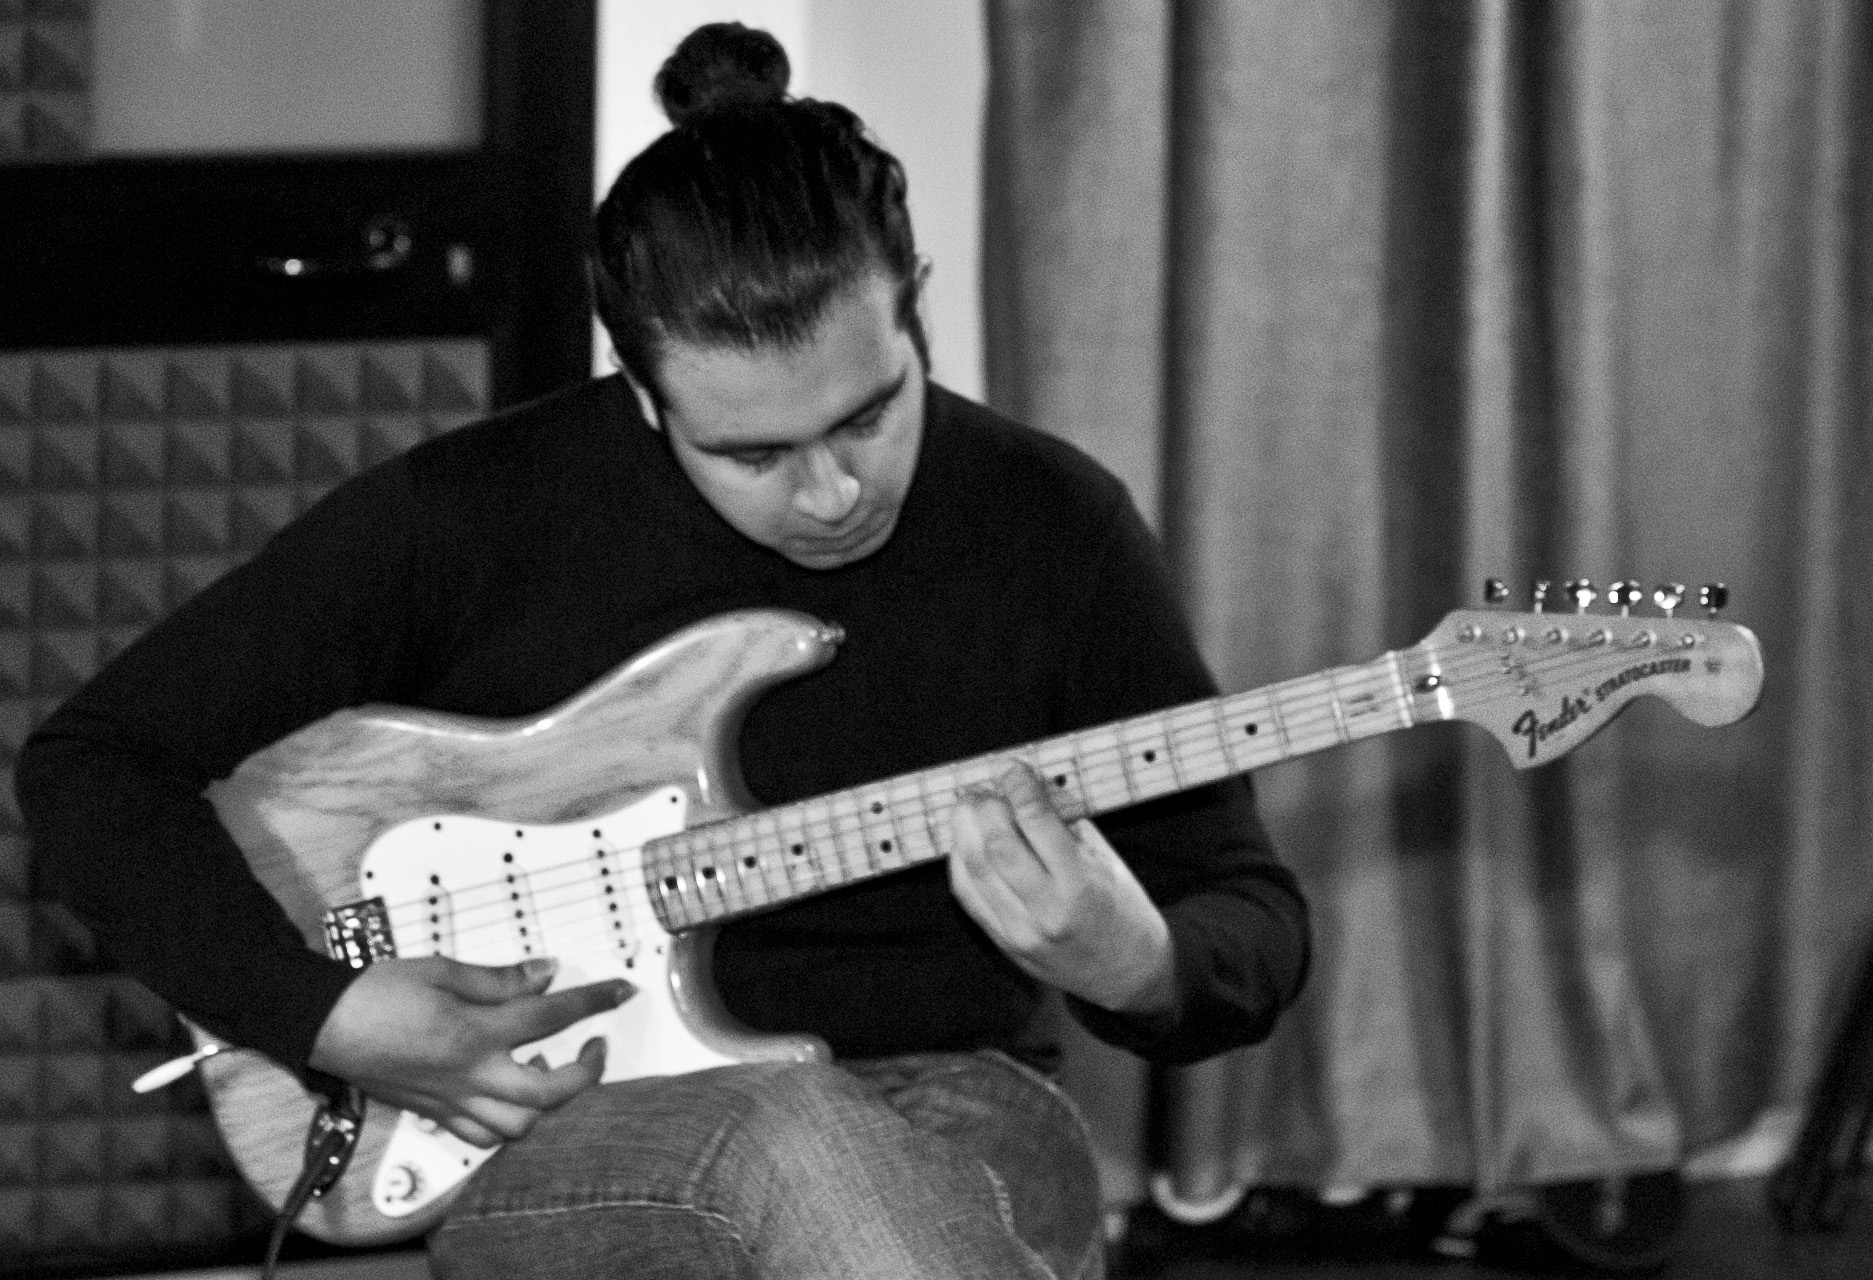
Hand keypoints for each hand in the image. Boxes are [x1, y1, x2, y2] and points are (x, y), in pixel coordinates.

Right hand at [308, 954, 632, 1146]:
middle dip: (586, 1071)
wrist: (323, 1023)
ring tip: (550, 1071)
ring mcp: (452, 1101)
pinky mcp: (434, 1113)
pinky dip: (505, 1123)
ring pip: (518, 1127)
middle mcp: (470, 1075)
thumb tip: (545, 974)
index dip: (594, 1001)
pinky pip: (480, 1136)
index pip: (552, 1016)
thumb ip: (501, 978)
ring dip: (547, 1104)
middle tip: (595, 1045)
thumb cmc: (375, 993)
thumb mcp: (444, 969)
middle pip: (550, 1091)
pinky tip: (509, 1096)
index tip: (619, 991)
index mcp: (476, 1032)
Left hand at [948, 762, 1175, 1015]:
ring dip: (964, 829)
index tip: (1011, 768)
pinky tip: (965, 841)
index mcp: (1081, 884)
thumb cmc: (1122, 911)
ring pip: (974, 869)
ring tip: (969, 807)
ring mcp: (1020, 931)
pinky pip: (967, 895)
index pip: (1037, 823)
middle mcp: (1047, 911)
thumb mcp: (1106, 861)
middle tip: (984, 788)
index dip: (1018, 787)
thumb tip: (1029, 786)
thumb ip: (1067, 825)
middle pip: (996, 846)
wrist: (1127, 976)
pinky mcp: (1003, 943)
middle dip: (984, 807)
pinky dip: (960, 861)